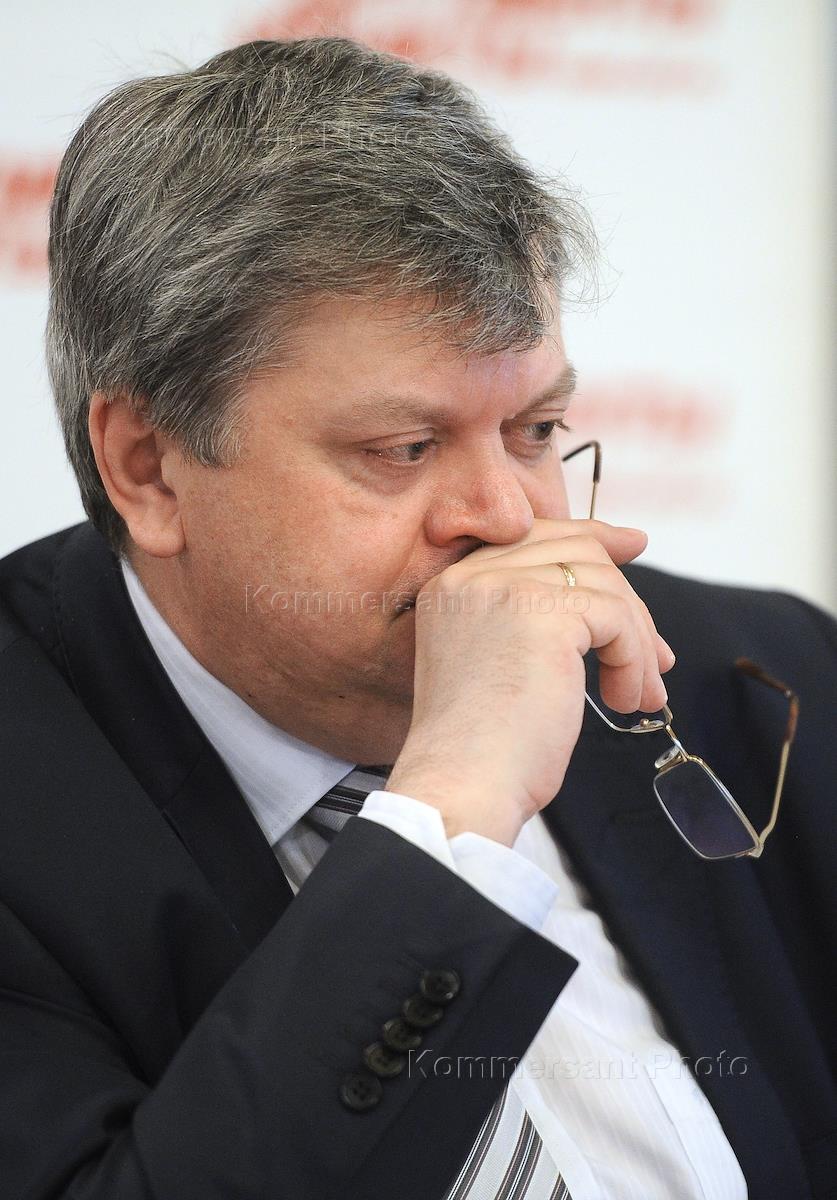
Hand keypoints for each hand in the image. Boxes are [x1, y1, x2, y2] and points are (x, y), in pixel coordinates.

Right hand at [386, 519, 674, 846]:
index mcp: (453, 586)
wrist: (463, 785)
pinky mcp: (541, 612)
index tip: (634, 546)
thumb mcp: (500, 663)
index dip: (591, 537)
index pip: (533, 535)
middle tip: (657, 656)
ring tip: (635, 695)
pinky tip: (623, 701)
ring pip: (603, 585)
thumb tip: (610, 589)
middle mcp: (471, 576)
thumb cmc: (482, 748)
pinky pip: (616, 618)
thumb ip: (534, 618)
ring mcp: (503, 588)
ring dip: (636, 642)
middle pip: (575, 551)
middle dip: (627, 599)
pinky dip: (633, 660)